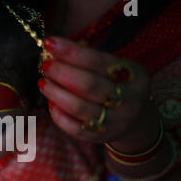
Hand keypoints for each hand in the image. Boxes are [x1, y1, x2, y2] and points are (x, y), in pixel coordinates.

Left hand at [39, 36, 156, 145]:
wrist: (136, 121)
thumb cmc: (119, 86)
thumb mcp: (116, 68)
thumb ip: (90, 58)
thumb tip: (55, 47)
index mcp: (134, 75)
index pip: (98, 60)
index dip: (71, 52)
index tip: (50, 43)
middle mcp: (128, 100)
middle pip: (88, 85)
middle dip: (61, 72)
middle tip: (46, 66)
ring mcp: (115, 122)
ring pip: (78, 107)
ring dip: (55, 93)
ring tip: (43, 82)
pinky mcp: (100, 137)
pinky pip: (74, 128)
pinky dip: (58, 114)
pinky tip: (50, 103)